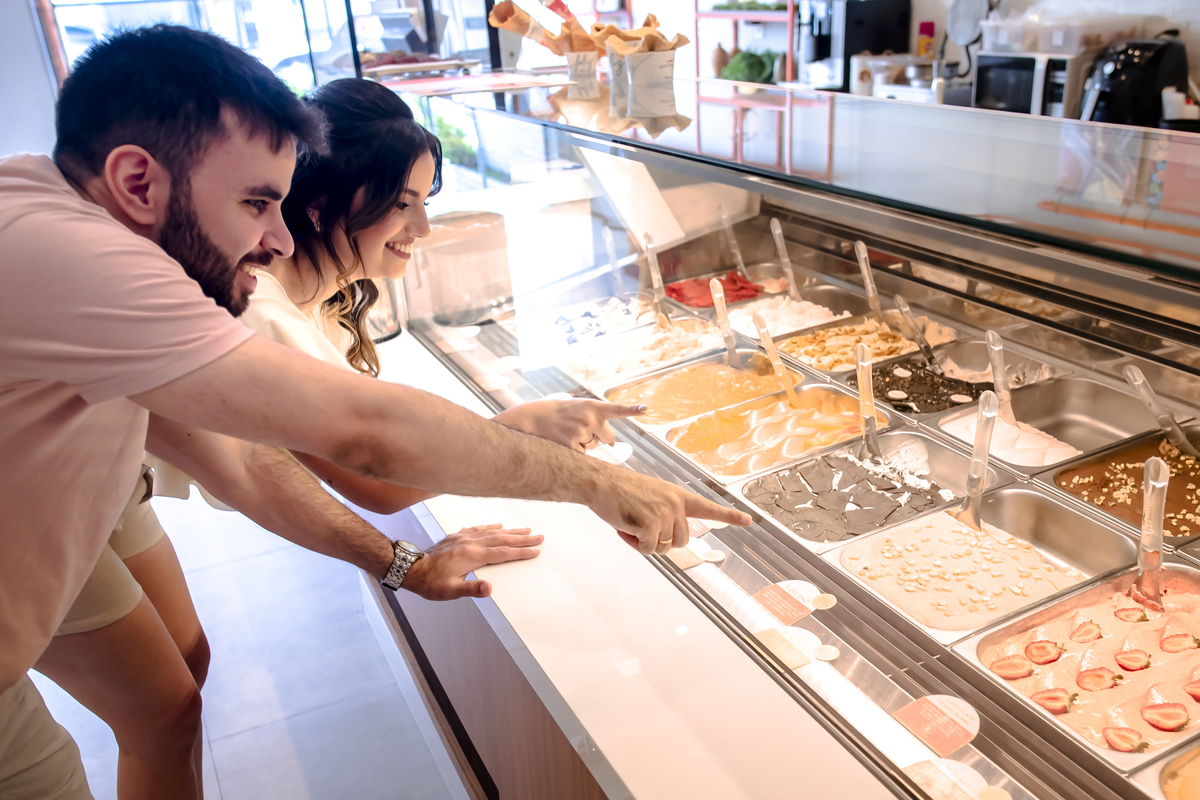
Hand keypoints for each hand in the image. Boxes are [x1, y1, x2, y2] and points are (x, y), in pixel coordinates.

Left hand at [400, 524, 542, 599]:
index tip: (535, 551)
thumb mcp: (451, 591)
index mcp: (471, 556)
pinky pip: (478, 528)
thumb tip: (489, 588)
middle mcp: (470, 543)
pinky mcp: (456, 537)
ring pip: (492, 532)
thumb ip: (471, 589)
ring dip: (510, 530)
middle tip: (538, 536)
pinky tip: (497, 525)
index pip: (503, 553)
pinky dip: (490, 526)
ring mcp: (463, 538)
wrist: (411, 568)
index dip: (521, 552)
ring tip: (525, 529)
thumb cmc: (430, 582)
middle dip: (522, 538)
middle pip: (502, 539)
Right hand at [495, 398, 646, 450]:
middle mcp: (590, 419)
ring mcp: (582, 433)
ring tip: (564, 433)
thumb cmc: (551, 413)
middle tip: (578, 430)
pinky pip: (582, 456)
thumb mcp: (573, 406)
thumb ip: (592, 417)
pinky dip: (573, 452)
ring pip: (593, 448)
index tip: (645, 409)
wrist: (528, 419)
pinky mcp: (573, 447)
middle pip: (608, 438)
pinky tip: (561, 442)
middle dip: (599, 438)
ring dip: (583, 444)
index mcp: (592, 406)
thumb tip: (609, 441)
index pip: (616, 409)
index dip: (632, 410)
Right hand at [588, 468, 750, 555]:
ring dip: (646, 543)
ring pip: (664, 548)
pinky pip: (649, 550)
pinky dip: (636, 545)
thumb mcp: (651, 495)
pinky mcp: (651, 525)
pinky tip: (626, 528)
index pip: (708, 507)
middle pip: (681, 541)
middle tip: (642, 527)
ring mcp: (664, 514)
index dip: (729, 516)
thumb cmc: (621, 489)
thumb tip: (669, 538)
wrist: (601, 482)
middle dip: (662, 541)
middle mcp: (675, 504)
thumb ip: (666, 512)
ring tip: (631, 524)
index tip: (748, 520)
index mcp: (677, 495)